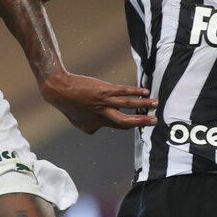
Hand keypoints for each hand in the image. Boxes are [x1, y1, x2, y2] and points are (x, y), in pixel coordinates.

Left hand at [39, 71, 158, 133]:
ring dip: (143, 105)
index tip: (144, 123)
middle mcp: (103, 114)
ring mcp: (105, 101)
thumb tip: (99, 127)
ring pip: (128, 104)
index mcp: (99, 123)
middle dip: (142, 121)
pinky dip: (135, 91)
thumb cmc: (69, 105)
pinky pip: (123, 91)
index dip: (133, 125)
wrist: (60, 90)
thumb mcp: (79, 122)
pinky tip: (144, 91)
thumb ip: (92, 126)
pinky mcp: (104, 89)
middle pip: (126, 121)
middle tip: (155, 121)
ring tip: (156, 103)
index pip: (120, 126)